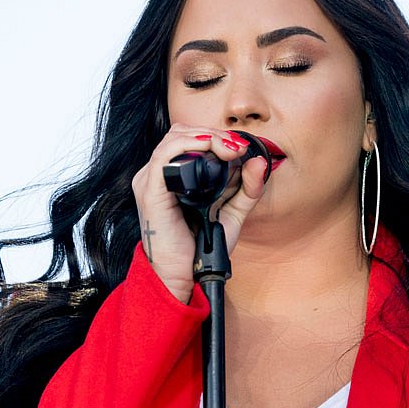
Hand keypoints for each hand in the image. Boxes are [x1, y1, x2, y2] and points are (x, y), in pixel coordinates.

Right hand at [130, 124, 272, 302]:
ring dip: (206, 136)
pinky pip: (165, 155)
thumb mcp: (233, 213)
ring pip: (175, 137)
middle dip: (215, 134)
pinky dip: (190, 145)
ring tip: (229, 149)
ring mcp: (151, 179)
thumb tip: (258, 162)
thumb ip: (247, 189)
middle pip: (184, 132)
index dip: (218, 137)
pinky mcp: (150, 189)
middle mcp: (161, 174)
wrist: (185, 275)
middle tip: (238, 147)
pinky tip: (210, 149)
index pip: (192, 139)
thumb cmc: (202, 248)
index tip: (242, 148)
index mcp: (175, 177)